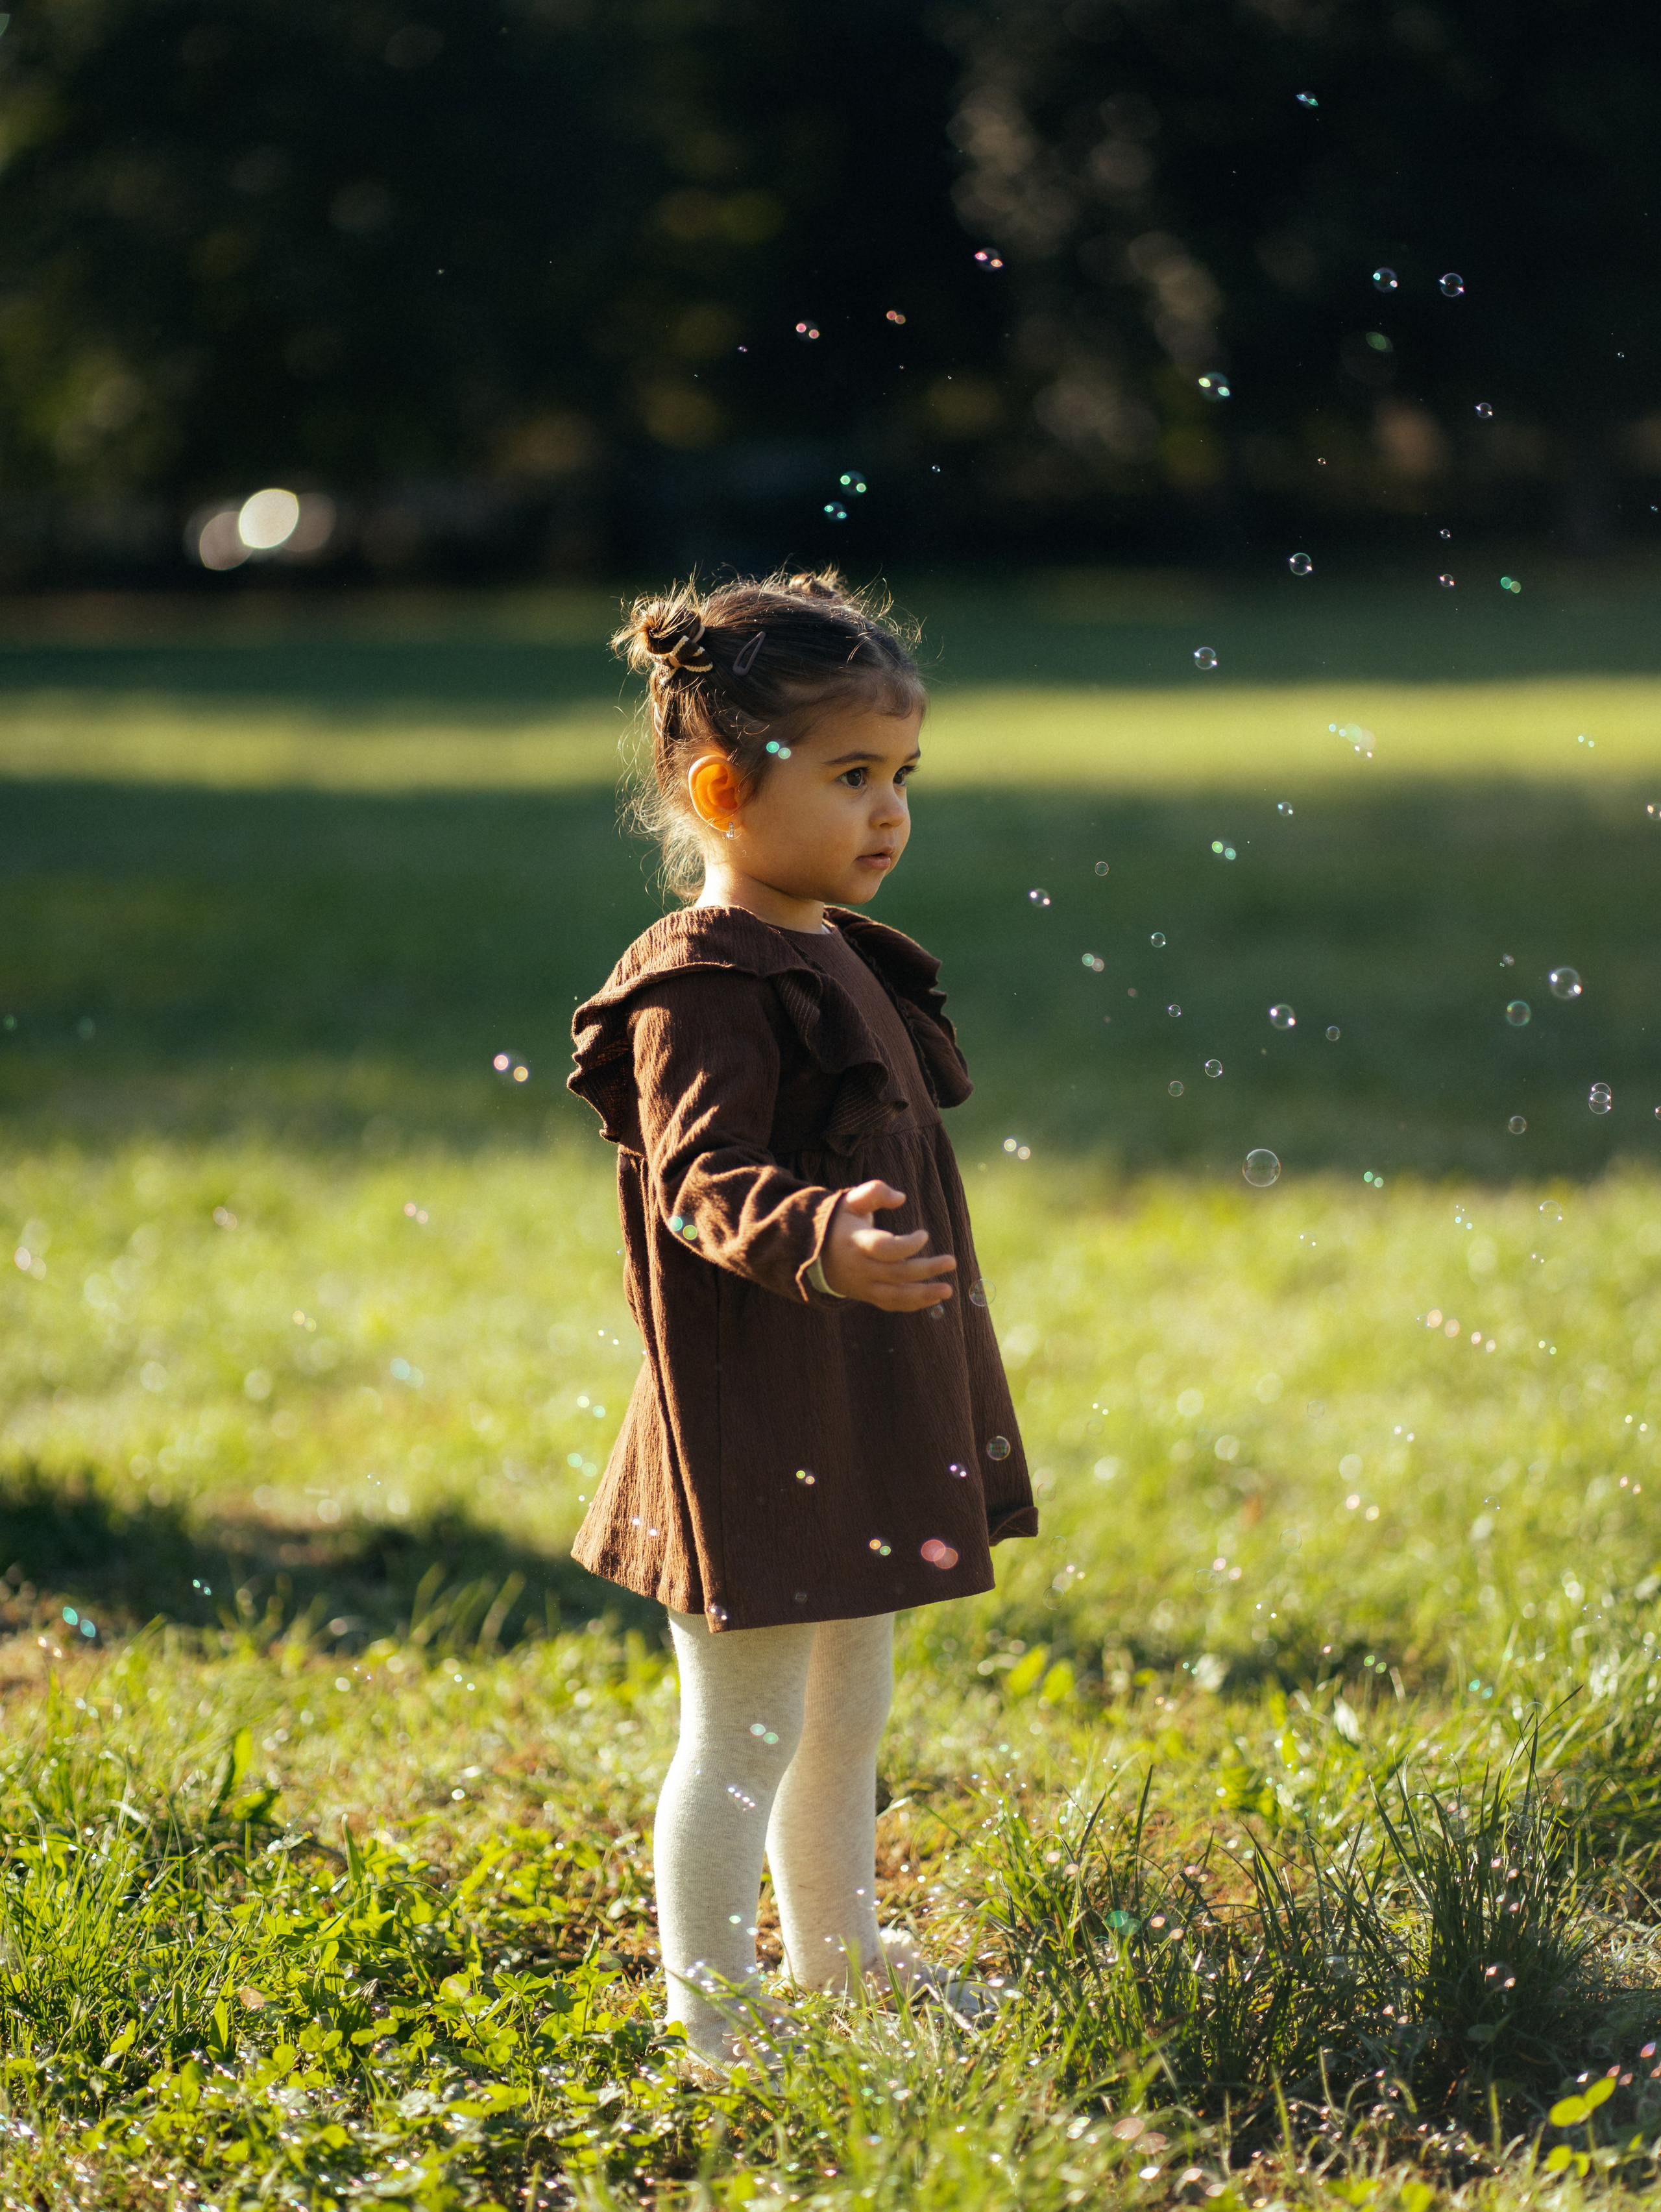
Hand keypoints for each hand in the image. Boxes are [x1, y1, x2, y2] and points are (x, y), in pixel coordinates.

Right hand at [820, 1181, 956, 1311]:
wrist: (813, 1254)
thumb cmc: (840, 1222)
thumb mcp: (851, 1201)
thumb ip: (874, 1192)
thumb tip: (901, 1197)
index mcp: (856, 1242)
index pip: (884, 1248)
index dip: (907, 1245)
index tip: (924, 1234)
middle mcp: (860, 1267)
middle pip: (896, 1274)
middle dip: (926, 1269)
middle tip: (951, 1261)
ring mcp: (863, 1285)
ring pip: (895, 1296)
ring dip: (923, 1295)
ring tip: (948, 1290)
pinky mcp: (867, 1295)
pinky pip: (891, 1304)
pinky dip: (912, 1304)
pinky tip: (933, 1298)